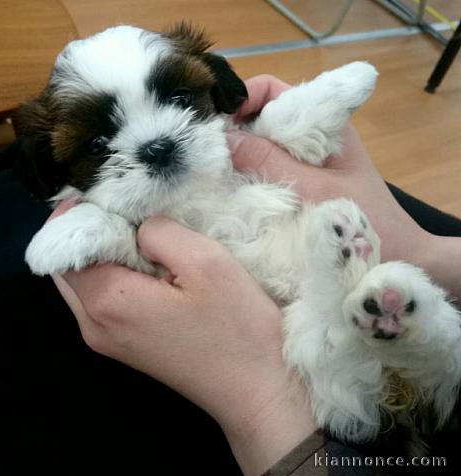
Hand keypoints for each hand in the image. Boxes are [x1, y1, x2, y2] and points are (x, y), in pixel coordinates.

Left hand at [52, 212, 314, 475]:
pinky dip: (113, 274)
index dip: (80, 214)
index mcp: (107, 301)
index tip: (108, 192)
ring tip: (141, 234)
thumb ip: (159, 232)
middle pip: (67, 266)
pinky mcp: (125, 346)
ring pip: (83, 283)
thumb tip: (140, 227)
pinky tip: (149, 265)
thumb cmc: (237, 326)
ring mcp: (107, 341)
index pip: (63, 246)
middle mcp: (94, 325)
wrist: (257, 390)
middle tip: (126, 210)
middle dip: (87, 232)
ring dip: (101, 253)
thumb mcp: (205, 262)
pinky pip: (102, 300)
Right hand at [230, 75, 460, 298]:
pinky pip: (266, 168)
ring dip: (238, 155)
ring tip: (214, 173)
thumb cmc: (366, 220)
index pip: (273, 90)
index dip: (240, 98)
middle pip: (261, 116)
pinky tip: (233, 190)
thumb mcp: (315, 189)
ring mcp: (305, 159)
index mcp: (324, 120)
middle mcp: (312, 134)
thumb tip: (221, 140)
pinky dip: (248, 174)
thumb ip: (270, 162)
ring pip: (261, 144)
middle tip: (208, 155)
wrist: (398, 254)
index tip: (214, 124)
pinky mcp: (300, 182)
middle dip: (233, 130)